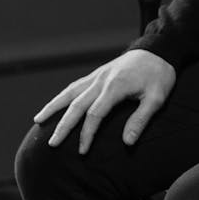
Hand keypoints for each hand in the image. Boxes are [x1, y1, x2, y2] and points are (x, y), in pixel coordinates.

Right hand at [33, 49, 175, 154]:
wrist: (160, 48)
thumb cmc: (160, 74)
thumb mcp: (157, 97)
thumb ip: (141, 119)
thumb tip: (127, 143)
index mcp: (115, 86)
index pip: (95, 114)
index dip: (87, 134)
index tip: (82, 151)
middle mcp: (102, 80)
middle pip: (76, 104)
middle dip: (63, 126)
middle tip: (51, 144)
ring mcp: (98, 75)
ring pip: (70, 92)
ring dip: (53, 106)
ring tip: (38, 121)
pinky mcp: (99, 73)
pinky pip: (76, 85)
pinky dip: (63, 96)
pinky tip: (56, 104)